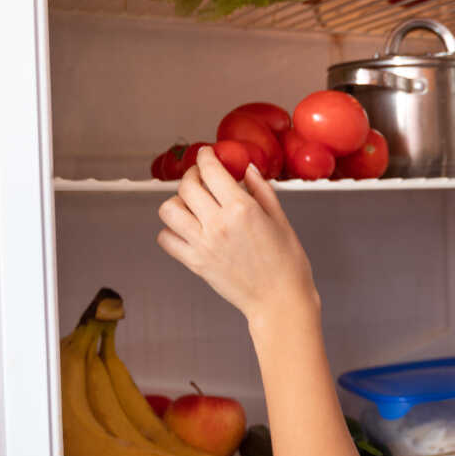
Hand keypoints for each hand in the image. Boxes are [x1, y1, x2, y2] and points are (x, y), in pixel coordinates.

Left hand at [157, 146, 318, 327]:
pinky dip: (171, 230)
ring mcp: (202, 244)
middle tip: (200, 176)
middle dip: (192, 175)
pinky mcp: (194, 263)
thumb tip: (247, 169)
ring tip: (191, 204)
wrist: (280, 301)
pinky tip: (187, 229)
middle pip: (187, 186)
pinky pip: (166, 239)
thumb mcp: (280, 220)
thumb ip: (261, 190)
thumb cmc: (287, 264)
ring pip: (169, 210)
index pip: (212, 171)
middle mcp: (217, 224)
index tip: (206, 154)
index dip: (206, 157)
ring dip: (177, 202)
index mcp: (242, 209)